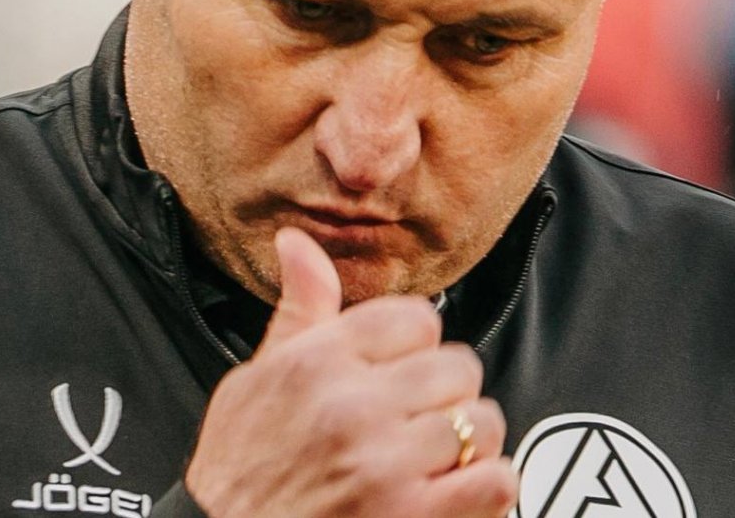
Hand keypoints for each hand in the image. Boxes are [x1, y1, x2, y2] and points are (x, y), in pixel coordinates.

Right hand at [184, 228, 518, 517]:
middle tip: (419, 418)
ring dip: (468, 442)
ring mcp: (385, 463)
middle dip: (445, 393)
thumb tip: (298, 243)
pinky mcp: (411, 516)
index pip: (415, 318)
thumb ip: (297, 312)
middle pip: (456, 367)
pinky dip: (488, 486)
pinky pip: (495, 481)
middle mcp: (353, 405)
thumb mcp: (252, 380)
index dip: (415, 346)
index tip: (402, 369)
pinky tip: (456, 489)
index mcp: (317, 362)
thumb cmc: (238, 473)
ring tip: (436, 457)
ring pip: (480, 421)